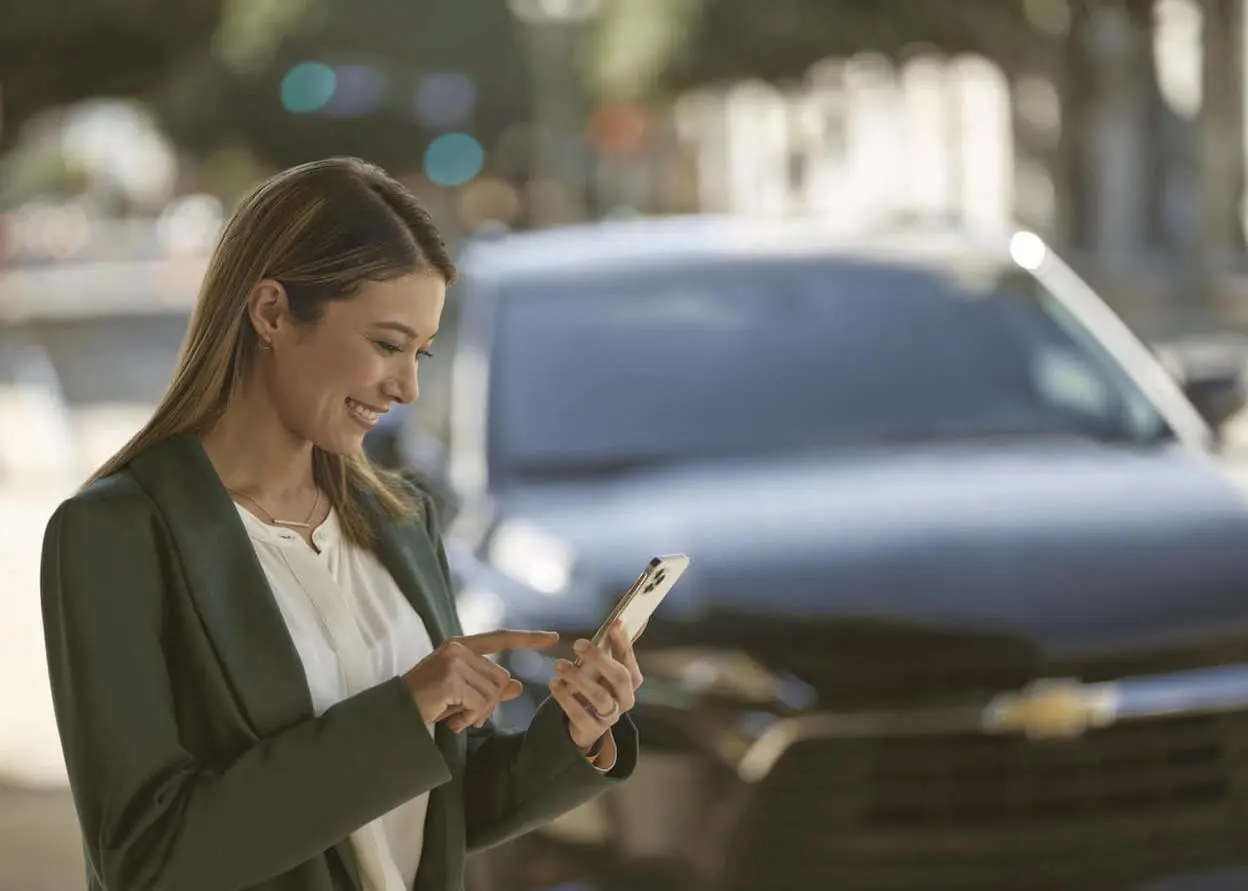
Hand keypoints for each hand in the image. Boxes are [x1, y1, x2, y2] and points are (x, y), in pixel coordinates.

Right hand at [404, 630, 558, 731]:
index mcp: (460, 646)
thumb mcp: (461, 694)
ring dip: (477, 712)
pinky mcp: (451, 679)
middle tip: (464, 715)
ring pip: (493, 692)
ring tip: (454, 716)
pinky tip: (450, 720)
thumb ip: (489, 688)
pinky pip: (480, 703)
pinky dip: (469, 717)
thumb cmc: (426, 703)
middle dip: (489, 703)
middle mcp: (457, 648)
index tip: (555, 638)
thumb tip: (518, 686)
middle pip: (501, 677)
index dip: (529, 638)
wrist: (395, 715)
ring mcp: (453, 661)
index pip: (501, 638)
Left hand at [548, 620, 643, 749]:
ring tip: (559, 664)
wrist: (587, 725)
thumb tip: (624, 615)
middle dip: (600, 659)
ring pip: (599, 697)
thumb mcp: (604, 668)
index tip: (613, 622)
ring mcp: (611, 716)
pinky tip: (553, 684)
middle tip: (577, 643)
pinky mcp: (592, 729)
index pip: (629, 659)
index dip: (623, 641)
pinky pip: (580, 715)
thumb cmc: (597, 686)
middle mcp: (626, 698)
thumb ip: (613, 646)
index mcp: (631, 680)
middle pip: (619, 678)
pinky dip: (565, 698)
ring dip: (578, 679)